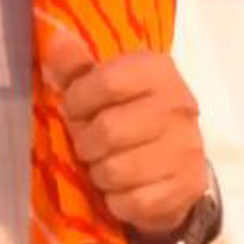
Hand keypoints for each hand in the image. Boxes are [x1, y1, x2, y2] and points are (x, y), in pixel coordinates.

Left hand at [44, 29, 207, 237]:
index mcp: (157, 70)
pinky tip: (121, 187)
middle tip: (86, 144)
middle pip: (109, 130)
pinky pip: (133, 202)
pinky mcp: (187, 187)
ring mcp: (187, 148)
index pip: (108, 82)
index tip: (73, 109)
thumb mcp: (102, 81)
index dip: (78, 100)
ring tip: (103, 164)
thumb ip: (76, 65)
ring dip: (99, 173)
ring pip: (117, 170)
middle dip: (85, 142)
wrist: (174, 156)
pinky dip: (117, 200)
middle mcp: (179, 106)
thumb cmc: (127, 111)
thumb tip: (55, 41)